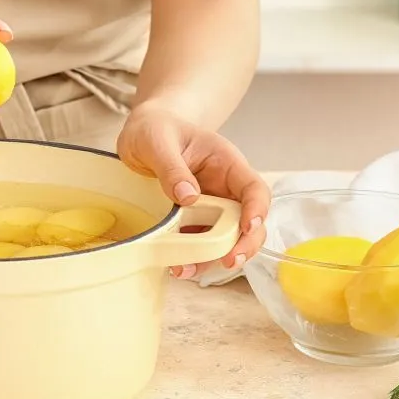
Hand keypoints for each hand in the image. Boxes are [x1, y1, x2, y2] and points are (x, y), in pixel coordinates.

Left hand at [117, 104, 269, 279]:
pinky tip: (176, 266)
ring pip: (226, 238)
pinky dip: (192, 258)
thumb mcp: (158, 141)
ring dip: (212, 258)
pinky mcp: (193, 220)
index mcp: (226, 163)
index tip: (248, 228)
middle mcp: (224, 188)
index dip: (257, 210)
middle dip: (243, 244)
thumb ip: (172, 167)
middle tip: (227, 261)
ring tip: (186, 270)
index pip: (254, 189)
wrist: (141, 134)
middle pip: (249, 221)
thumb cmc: (155, 129)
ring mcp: (210, 206)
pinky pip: (201, 242)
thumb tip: (189, 197)